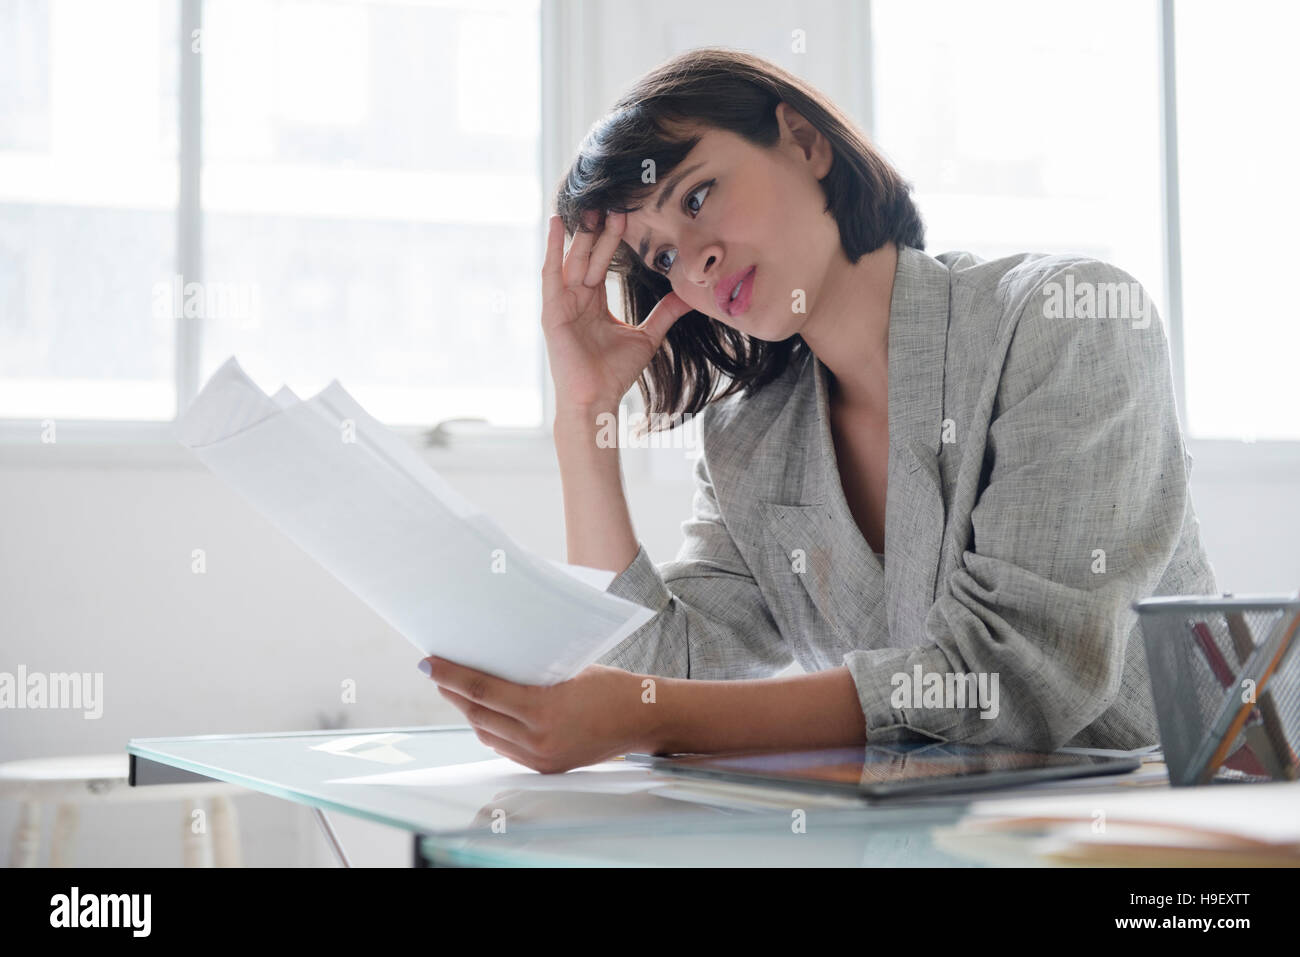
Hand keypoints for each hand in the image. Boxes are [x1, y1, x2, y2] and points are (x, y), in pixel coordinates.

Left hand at [420, 656, 656, 772]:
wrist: (644, 718)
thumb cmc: (611, 686)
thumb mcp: (567, 671)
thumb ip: (529, 676)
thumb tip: (492, 666)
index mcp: (542, 709)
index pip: (482, 689)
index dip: (451, 676)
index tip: (429, 663)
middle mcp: (537, 739)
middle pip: (478, 714)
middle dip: (453, 692)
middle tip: (436, 672)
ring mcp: (540, 757)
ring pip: (488, 734)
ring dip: (469, 712)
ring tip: (456, 691)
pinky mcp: (546, 766)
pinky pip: (505, 748)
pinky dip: (491, 729)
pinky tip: (484, 714)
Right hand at [541, 210, 692, 411]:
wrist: (596, 399)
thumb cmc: (615, 374)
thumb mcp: (647, 337)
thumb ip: (664, 314)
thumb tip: (688, 297)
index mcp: (594, 302)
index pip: (603, 262)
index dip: (615, 239)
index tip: (627, 213)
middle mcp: (576, 298)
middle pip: (590, 255)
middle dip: (602, 229)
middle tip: (615, 202)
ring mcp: (562, 303)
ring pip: (574, 259)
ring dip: (582, 232)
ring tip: (591, 204)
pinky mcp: (552, 310)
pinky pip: (551, 273)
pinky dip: (553, 248)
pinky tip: (557, 224)